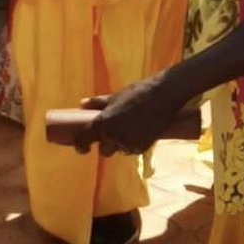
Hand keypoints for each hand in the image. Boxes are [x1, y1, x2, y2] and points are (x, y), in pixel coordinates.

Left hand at [74, 69, 188, 155]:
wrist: (164, 95)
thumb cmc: (137, 93)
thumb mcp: (114, 97)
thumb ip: (97, 103)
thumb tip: (81, 104)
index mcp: (102, 123)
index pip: (83, 140)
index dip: (80, 146)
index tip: (83, 148)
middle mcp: (113, 136)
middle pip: (104, 150)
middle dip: (107, 144)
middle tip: (113, 131)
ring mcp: (128, 143)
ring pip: (119, 150)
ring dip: (121, 143)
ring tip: (130, 126)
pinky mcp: (142, 148)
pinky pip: (132, 150)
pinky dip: (133, 144)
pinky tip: (140, 130)